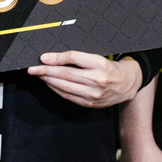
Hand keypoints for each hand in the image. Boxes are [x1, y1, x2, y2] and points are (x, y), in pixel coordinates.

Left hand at [27, 52, 141, 107]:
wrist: (128, 84)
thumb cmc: (110, 68)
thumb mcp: (97, 57)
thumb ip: (77, 58)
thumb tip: (51, 58)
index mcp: (100, 64)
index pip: (74, 58)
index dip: (56, 58)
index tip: (42, 58)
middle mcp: (98, 80)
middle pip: (66, 74)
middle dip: (46, 72)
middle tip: (33, 69)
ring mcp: (94, 94)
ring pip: (65, 87)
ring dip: (49, 81)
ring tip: (39, 75)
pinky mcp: (91, 104)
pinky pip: (69, 96)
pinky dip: (57, 90)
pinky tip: (50, 84)